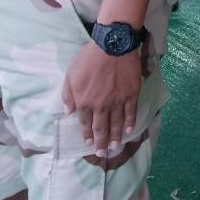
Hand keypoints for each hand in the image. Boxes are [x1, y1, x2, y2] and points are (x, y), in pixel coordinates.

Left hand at [62, 42, 142, 157]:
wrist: (112, 45)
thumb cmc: (88, 58)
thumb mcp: (71, 75)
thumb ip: (68, 95)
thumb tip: (69, 112)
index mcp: (85, 102)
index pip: (85, 123)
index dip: (87, 135)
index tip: (89, 143)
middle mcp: (101, 106)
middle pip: (101, 128)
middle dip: (101, 143)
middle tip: (102, 153)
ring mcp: (118, 101)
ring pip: (116, 124)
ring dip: (115, 137)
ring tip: (115, 147)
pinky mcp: (131, 94)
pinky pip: (130, 112)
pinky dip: (130, 122)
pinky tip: (128, 130)